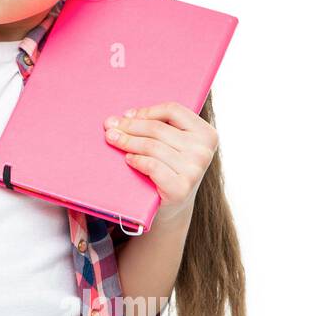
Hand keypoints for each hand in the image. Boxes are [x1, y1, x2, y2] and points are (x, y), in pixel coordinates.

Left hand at [103, 101, 217, 224]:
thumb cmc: (169, 168)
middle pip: (157, 128)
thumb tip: (123, 116)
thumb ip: (156, 126)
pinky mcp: (181, 188)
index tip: (127, 115)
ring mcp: (194, 170)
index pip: (173, 110)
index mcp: (206, 134)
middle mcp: (203, 151)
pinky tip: (128, 158)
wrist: (173, 205)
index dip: (147, 111)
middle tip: (109, 125)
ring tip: (112, 139)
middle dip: (129, 126)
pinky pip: (152, 166)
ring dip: (127, 141)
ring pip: (152, 146)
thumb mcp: (171, 143)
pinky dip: (137, 160)